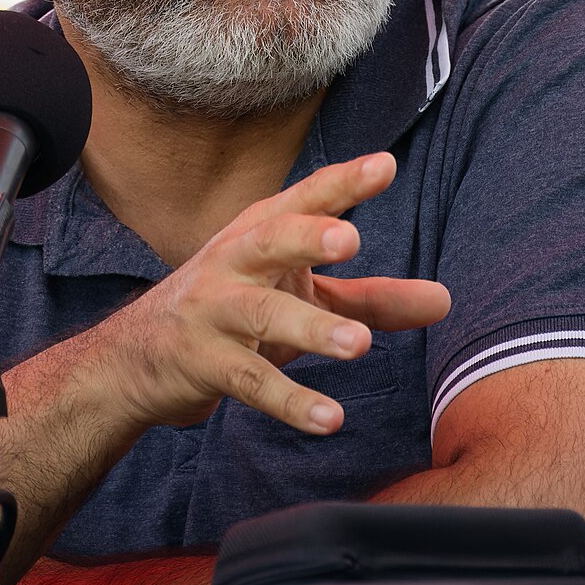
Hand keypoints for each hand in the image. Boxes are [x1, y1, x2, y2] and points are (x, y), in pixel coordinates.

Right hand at [93, 152, 450, 436]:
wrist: (139, 358)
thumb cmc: (237, 312)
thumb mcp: (302, 296)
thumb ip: (372, 298)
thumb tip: (445, 301)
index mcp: (262, 231)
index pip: (306, 199)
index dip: (343, 182)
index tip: (384, 166)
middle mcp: (235, 262)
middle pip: (270, 239)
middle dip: (307, 236)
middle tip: (352, 240)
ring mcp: (214, 312)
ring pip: (261, 315)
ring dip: (310, 328)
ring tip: (359, 345)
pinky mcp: (204, 363)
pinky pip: (250, 383)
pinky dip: (290, 401)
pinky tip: (329, 418)